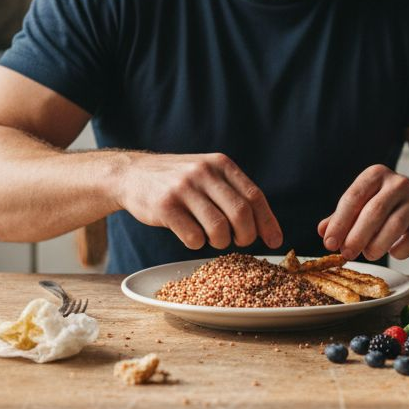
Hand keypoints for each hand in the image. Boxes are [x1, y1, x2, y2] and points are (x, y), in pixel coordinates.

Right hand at [115, 153, 282, 250]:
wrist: (132, 174)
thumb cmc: (177, 181)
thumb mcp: (207, 173)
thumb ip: (233, 193)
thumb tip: (265, 227)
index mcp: (221, 164)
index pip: (254, 196)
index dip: (267, 222)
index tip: (275, 240)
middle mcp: (204, 173)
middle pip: (240, 214)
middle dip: (246, 236)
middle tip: (239, 241)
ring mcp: (183, 189)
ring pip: (218, 229)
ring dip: (221, 242)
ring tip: (213, 239)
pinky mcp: (165, 206)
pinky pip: (193, 237)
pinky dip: (197, 244)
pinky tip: (191, 235)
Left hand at [318, 165, 408, 261]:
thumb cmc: (389, 206)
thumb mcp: (364, 204)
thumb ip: (342, 217)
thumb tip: (322, 231)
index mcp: (375, 175)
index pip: (353, 197)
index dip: (339, 222)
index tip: (329, 243)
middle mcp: (398, 183)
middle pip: (373, 211)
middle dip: (356, 236)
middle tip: (346, 254)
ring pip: (395, 225)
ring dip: (377, 245)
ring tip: (368, 255)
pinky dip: (400, 250)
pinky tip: (393, 252)